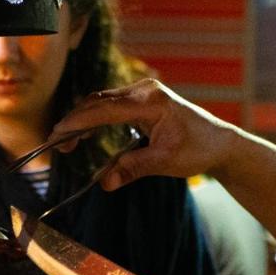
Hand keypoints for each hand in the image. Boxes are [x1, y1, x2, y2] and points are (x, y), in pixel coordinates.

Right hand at [47, 79, 235, 189]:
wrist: (219, 142)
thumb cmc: (198, 149)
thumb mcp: (165, 162)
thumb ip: (133, 169)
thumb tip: (105, 183)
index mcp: (150, 101)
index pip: (104, 109)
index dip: (78, 122)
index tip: (57, 134)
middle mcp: (145, 91)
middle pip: (98, 101)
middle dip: (75, 122)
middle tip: (56, 144)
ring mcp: (144, 92)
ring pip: (103, 102)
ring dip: (83, 120)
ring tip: (66, 143)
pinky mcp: (143, 100)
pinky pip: (112, 105)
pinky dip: (95, 118)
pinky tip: (85, 135)